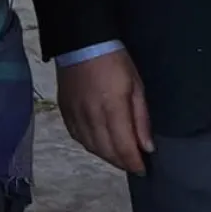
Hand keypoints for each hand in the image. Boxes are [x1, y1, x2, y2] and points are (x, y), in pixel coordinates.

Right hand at [57, 49, 153, 175]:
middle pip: (107, 151)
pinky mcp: (64, 109)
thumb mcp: (136, 85)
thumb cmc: (114, 60)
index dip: (134, 164)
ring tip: (117, 155)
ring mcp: (74, 113)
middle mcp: (91, 115)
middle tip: (132, 163)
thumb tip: (146, 148)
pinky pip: (76, 136)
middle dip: (122, 162)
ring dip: (106, 156)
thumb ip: (141, 118)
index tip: (143, 170)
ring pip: (90, 147)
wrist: (81, 41)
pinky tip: (98, 142)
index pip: (124, 148)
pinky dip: (89, 144)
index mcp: (112, 108)